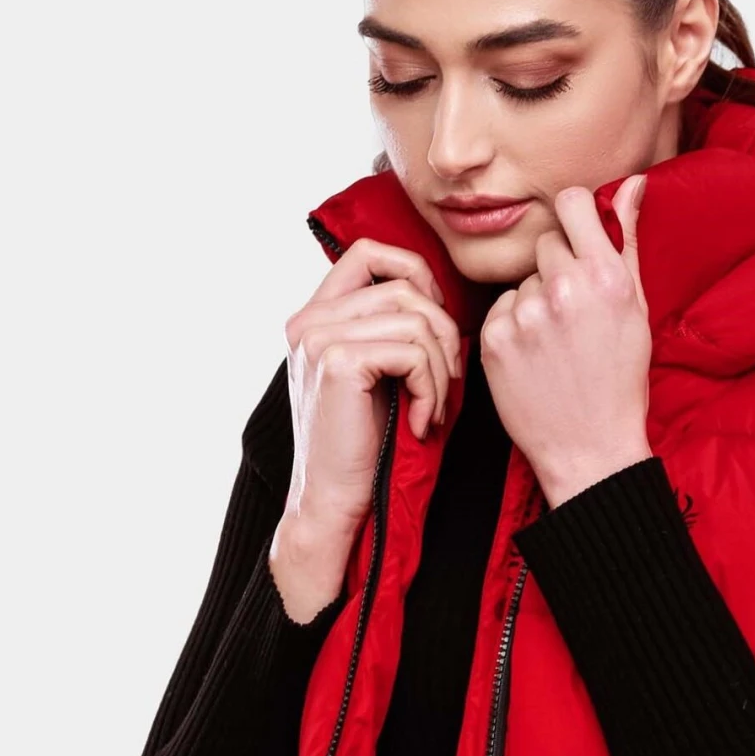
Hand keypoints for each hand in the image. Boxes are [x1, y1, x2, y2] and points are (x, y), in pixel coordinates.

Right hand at [271, 239, 461, 617]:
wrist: (335, 502)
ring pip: (415, 318)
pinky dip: (431, 388)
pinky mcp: (337, 362)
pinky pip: (412, 351)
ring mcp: (318, 338)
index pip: (368, 252)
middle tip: (445, 384)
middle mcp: (308, 320)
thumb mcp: (379, 376)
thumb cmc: (368, 446)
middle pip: (404, 285)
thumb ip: (392, 330)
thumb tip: (441, 299)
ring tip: (431, 408)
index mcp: (314, 317)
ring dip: (441, 367)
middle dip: (443, 333)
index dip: (414, 273)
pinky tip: (421, 421)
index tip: (433, 324)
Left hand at [479, 178, 653, 509]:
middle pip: (546, 244)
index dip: (573, 217)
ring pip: (523, 280)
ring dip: (535, 303)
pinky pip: (501, 310)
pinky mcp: (495, 339)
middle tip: (573, 314)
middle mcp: (565, 289)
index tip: (576, 238)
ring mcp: (526, 315)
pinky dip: (513, 328)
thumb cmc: (620, 380)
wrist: (590, 449)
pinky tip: (533, 358)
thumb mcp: (637, 309)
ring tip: (555, 345)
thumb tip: (631, 183)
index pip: (571, 203)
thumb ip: (627, 240)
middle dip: (558, 269)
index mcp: (606, 276)